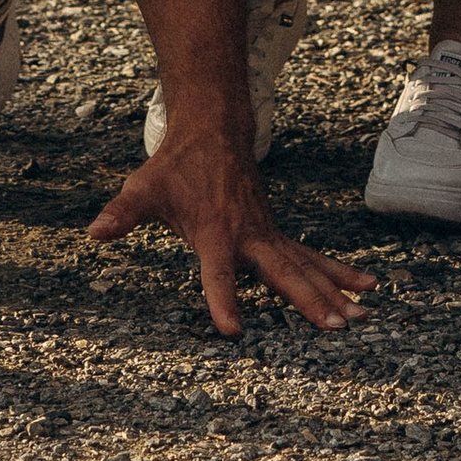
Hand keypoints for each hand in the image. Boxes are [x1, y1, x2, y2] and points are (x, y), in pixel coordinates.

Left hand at [86, 133, 376, 337]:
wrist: (213, 130)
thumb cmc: (176, 167)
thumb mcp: (144, 188)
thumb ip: (122, 214)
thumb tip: (93, 232)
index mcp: (215, 231)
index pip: (217, 272)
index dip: (222, 300)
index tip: (232, 330)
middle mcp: (249, 235)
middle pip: (282, 272)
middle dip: (309, 301)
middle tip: (337, 327)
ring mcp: (268, 234)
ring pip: (306, 266)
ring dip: (334, 292)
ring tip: (363, 317)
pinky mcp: (276, 234)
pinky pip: (312, 257)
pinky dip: (338, 272)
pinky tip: (367, 287)